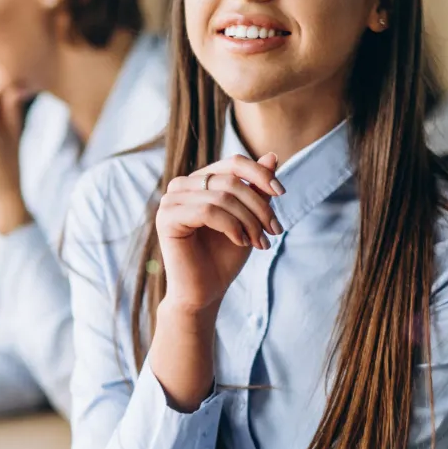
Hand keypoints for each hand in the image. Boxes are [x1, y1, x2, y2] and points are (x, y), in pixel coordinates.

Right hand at [155, 153, 283, 316]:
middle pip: (231, 180)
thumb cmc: (225, 256)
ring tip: (260, 243)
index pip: (233, 163)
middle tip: (274, 230)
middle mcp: (182, 186)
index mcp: (199, 181)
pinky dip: (231, 226)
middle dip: (259, 206)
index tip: (281, 193)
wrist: (205, 292)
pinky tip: (240, 242)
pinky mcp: (166, 218)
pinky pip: (207, 210)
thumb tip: (272, 156)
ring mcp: (170, 201)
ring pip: (221, 196)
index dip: (260, 174)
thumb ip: (256, 188)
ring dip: (249, 220)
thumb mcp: (249, 218)